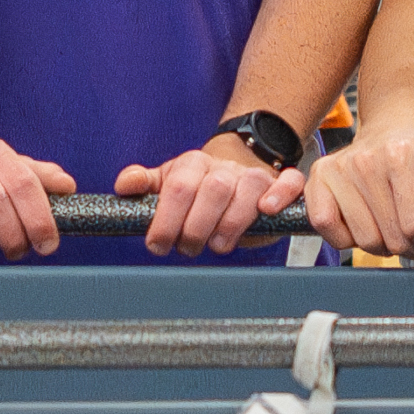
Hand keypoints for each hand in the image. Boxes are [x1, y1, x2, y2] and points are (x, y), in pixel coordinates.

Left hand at [115, 130, 305, 256]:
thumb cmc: (199, 186)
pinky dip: (280, 194)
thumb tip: (124, 186)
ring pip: (247, 190)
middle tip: (188, 248)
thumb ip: (145, 185)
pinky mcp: (279, 185)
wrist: (236, 169)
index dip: (166, 220)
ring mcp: (253, 175)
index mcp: (192, 165)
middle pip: (212, 190)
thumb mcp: (167, 183)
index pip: (178, 187)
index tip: (158, 244)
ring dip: (230, 224)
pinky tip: (267, 210)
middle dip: (196, 227)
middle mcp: (224, 168)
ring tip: (217, 245)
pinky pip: (288, 182)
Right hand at [305, 120, 413, 260]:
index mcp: (403, 155)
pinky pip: (326, 227)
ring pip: (362, 240)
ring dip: (381, 244)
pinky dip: (346, 236)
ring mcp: (338, 168)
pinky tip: (363, 221)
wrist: (395, 131)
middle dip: (408, 244)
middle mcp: (366, 160)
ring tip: (391, 225)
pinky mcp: (318, 177)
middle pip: (390, 239)